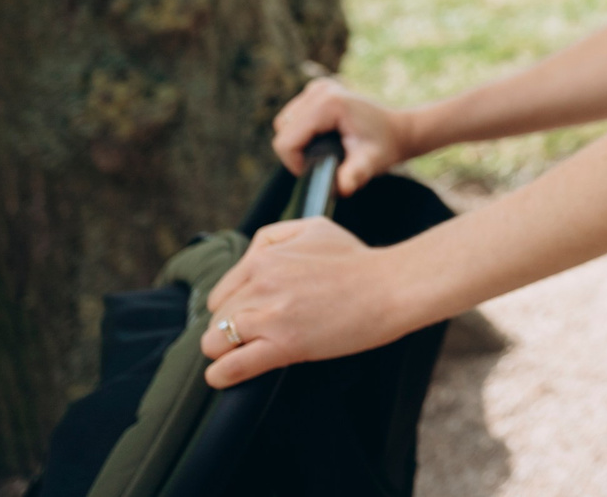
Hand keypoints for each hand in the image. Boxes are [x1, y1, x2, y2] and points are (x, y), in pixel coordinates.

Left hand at [199, 218, 417, 386]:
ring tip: (247, 354)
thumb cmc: (358, 261)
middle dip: (232, 330)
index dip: (233, 309)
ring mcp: (270, 314)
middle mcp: (260, 282)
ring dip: (226, 352)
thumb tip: (250, 259)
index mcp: (264, 256)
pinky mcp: (284, 344)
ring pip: (213, 343)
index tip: (251, 318)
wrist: (393, 286)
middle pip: (216, 319)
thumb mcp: (314, 229)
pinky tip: (226, 376)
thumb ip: (274, 237)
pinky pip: (231, 367)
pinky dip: (222, 376)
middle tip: (258, 336)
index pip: (220, 293)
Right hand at [273, 77, 417, 196]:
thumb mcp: (371, 163)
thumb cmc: (383, 147)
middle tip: (323, 162)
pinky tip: (323, 138)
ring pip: (284, 123)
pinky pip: (292, 117)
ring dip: (298, 142)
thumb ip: (355, 174)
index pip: (286, 140)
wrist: (395, 130)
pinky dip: (301, 132)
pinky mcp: (316, 90)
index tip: (317, 170)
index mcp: (329, 103)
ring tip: (324, 151)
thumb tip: (343, 187)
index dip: (295, 162)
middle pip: (282, 130)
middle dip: (297, 152)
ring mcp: (318, 87)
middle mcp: (321, 90)